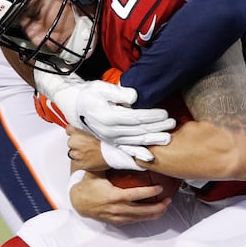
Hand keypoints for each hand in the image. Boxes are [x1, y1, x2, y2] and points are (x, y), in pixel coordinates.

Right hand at [35, 71, 173, 146]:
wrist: (72, 105)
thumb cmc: (88, 95)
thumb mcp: (100, 88)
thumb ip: (118, 92)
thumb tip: (134, 97)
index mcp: (107, 117)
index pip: (135, 118)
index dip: (151, 116)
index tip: (164, 113)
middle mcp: (109, 131)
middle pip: (138, 130)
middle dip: (157, 128)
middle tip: (172, 124)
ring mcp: (109, 139)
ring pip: (135, 141)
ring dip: (152, 140)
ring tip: (167, 138)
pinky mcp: (110, 142)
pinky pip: (126, 150)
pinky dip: (138, 154)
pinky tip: (149, 158)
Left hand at [66, 127, 151, 169]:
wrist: (116, 154)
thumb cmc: (111, 139)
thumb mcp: (102, 125)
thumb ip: (94, 121)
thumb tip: (95, 114)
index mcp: (77, 130)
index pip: (69, 129)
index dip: (76, 131)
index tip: (81, 133)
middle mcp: (74, 141)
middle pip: (71, 141)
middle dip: (78, 142)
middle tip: (90, 143)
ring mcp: (76, 153)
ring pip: (73, 152)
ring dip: (80, 152)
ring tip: (92, 152)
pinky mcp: (80, 164)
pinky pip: (78, 162)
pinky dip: (83, 161)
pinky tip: (91, 159)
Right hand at [70, 171, 172, 224]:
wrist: (77, 202)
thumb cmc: (88, 186)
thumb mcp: (97, 172)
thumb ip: (110, 162)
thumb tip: (122, 151)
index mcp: (113, 196)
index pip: (135, 195)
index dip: (149, 192)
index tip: (160, 189)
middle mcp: (117, 209)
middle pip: (142, 211)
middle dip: (158, 206)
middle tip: (168, 199)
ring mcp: (118, 217)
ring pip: (140, 218)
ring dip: (154, 213)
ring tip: (165, 206)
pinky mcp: (117, 221)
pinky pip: (135, 221)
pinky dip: (146, 217)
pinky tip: (153, 212)